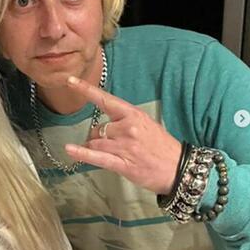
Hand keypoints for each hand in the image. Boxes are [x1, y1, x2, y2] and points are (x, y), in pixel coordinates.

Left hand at [64, 77, 181, 194]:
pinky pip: (97, 157)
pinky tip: (70, 150)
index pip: (105, 99)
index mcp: (133, 114)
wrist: (179, 168)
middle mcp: (128, 128)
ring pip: (95, 142)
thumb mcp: (145, 124)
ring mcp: (125, 146)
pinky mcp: (123, 164)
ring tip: (109, 153)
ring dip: (94, 147)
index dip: (86, 90)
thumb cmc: (161, 146)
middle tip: (110, 144)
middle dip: (97, 136)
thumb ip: (123, 121)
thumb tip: (101, 125)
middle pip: (97, 128)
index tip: (70, 81)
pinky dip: (82, 154)